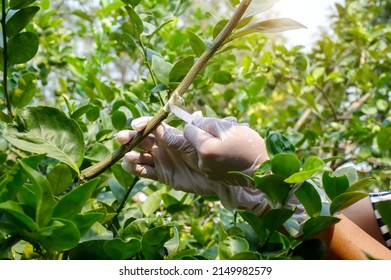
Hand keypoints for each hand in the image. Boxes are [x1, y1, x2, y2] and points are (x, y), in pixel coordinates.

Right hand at [116, 116, 268, 214]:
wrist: (225, 176)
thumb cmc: (217, 155)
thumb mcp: (203, 143)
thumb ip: (187, 136)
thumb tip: (179, 123)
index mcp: (173, 135)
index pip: (154, 127)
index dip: (143, 125)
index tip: (136, 125)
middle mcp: (165, 147)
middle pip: (143, 140)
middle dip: (131, 137)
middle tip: (122, 137)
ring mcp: (163, 161)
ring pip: (142, 156)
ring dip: (132, 154)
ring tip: (127, 154)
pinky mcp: (164, 176)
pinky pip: (147, 172)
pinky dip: (137, 169)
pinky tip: (130, 165)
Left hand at [183, 116, 268, 184]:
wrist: (263, 172)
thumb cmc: (248, 147)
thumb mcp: (229, 128)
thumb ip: (208, 123)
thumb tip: (194, 121)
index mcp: (204, 149)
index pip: (188, 130)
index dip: (198, 124)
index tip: (210, 123)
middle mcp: (201, 163)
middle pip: (197, 141)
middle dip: (208, 134)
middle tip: (227, 132)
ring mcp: (207, 172)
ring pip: (204, 150)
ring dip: (214, 143)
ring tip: (233, 141)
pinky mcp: (213, 177)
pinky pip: (210, 160)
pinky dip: (218, 154)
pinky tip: (232, 152)